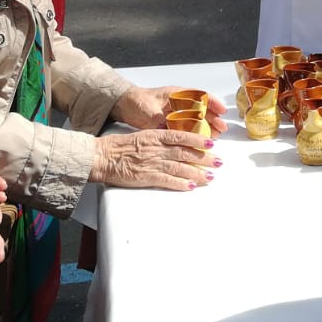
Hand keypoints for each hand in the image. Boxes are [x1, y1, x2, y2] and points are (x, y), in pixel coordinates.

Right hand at [89, 130, 218, 190]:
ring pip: (181, 167)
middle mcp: (157, 148)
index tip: (212, 144)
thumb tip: (178, 143)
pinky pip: (168, 180)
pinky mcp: (147, 177)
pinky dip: (181, 183)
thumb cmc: (120, 147)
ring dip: (198, 172)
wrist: (103, 157)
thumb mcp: (143, 136)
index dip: (199, 140)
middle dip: (205, 158)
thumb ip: (160, 139)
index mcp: (156, 136)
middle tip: (218, 162)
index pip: (182, 136)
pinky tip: (191, 186)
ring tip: (210, 176)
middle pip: (186, 153)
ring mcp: (153, 163)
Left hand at [113, 84, 228, 133]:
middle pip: (200, 109)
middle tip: (222, 128)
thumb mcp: (148, 109)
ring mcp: (175, 113)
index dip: (212, 102)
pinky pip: (186, 128)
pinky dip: (194, 134)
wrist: (123, 106)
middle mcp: (179, 103)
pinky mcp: (171, 122)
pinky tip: (199, 140)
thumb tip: (168, 128)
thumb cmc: (136, 101)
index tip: (222, 111)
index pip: (199, 95)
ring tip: (215, 136)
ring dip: (206, 127)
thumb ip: (160, 119)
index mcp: (176, 94)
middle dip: (213, 118)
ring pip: (195, 120)